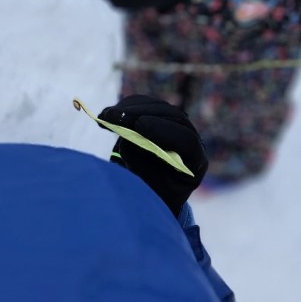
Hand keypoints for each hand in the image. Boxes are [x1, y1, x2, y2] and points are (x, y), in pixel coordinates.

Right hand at [98, 96, 207, 215]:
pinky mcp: (161, 118)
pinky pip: (147, 105)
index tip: (138, 125)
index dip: (163, 130)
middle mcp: (190, 141)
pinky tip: (107, 115)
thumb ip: (142, 168)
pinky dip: (126, 107)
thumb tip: (129, 141)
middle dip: (141, 114)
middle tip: (114, 117)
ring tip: (105, 116)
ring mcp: (177, 127)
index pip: (186, 141)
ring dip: (130, 109)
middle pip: (172, 117)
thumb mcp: (147, 190)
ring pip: (158, 108)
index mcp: (195, 163)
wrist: (150, 192)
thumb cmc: (151, 196)